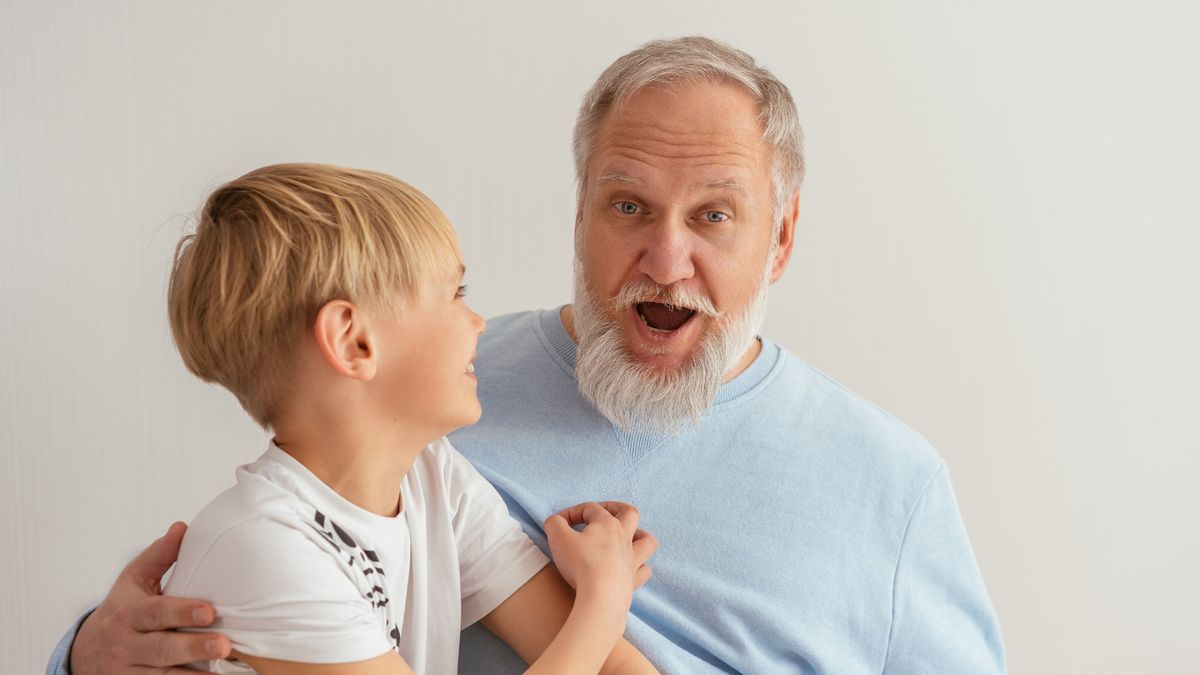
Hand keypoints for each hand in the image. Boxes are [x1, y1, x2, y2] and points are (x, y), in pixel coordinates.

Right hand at [70, 522, 230, 673]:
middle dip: (192, 647)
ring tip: (222, 671)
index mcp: (129, 613)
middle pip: (161, 648)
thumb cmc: (122, 610)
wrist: (85, 652)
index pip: (156, 613)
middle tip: (224, 644)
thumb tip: (182, 527)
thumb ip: (159, 556)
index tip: (209, 611)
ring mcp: (129, 671)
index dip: (182, 612)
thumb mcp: (133, 580)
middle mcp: (127, 645)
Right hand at [544, 502, 657, 602]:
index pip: (590, 508)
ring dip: (639, 535)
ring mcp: (632, 560)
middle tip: (601, 514)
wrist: (600, 598)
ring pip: (646, 540)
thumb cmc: (580, 565)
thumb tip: (556, 521)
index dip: (571, 512)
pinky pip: (644, 570)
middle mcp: (624, 538)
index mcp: (607, 524)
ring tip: (627, 537)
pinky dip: (640, 566)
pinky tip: (629, 567)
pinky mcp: (633, 581)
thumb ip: (554, 523)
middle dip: (615, 508)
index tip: (558, 524)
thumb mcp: (558, 538)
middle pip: (629, 513)